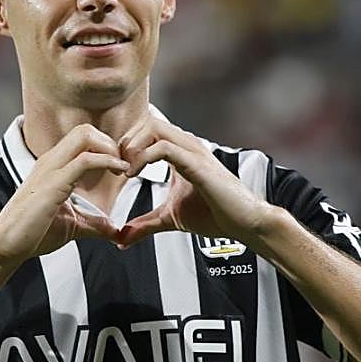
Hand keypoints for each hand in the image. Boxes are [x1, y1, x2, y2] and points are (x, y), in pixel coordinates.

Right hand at [0, 124, 127, 267]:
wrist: (6, 246)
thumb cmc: (31, 233)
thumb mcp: (72, 226)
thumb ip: (94, 224)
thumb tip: (115, 231)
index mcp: (53, 166)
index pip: (82, 139)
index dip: (106, 148)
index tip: (122, 166)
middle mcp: (51, 161)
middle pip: (84, 130)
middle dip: (110, 142)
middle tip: (124, 164)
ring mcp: (50, 169)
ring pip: (84, 136)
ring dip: (111, 148)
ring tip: (124, 167)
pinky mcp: (53, 183)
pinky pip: (84, 160)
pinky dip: (107, 161)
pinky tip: (119, 172)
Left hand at [115, 116, 272, 249]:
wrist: (244, 223)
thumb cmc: (215, 215)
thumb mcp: (170, 218)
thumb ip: (145, 224)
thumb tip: (122, 240)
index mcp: (180, 151)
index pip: (147, 130)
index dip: (126, 145)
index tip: (116, 169)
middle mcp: (186, 145)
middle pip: (147, 121)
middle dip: (126, 142)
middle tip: (117, 167)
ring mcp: (193, 151)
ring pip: (153, 127)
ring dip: (132, 147)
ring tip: (125, 171)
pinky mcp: (197, 164)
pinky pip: (163, 148)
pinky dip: (142, 157)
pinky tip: (134, 175)